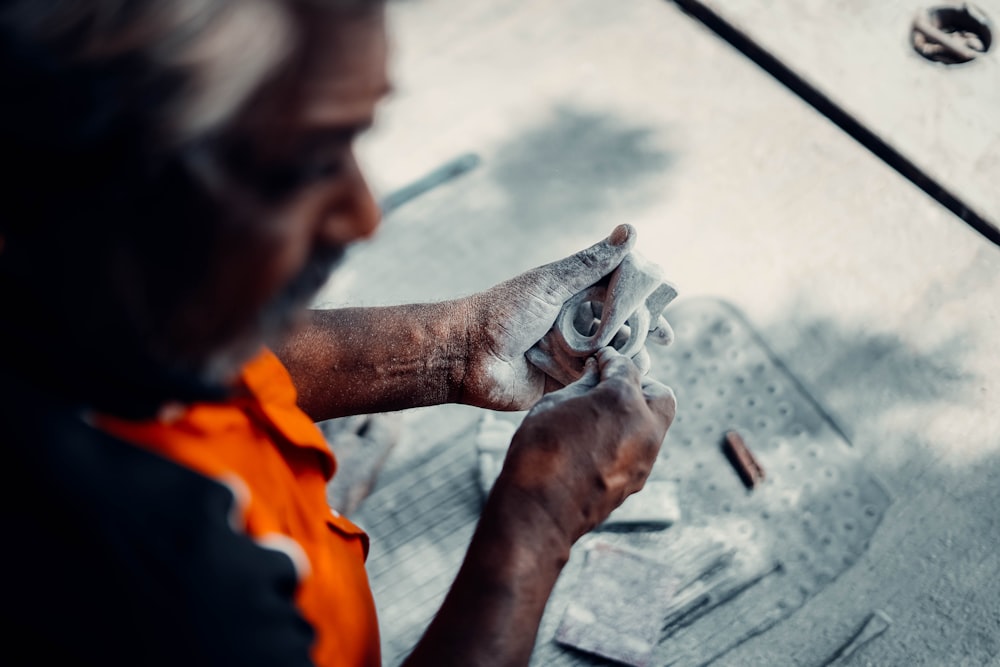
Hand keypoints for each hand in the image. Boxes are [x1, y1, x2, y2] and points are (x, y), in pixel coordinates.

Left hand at [460, 224, 649, 410]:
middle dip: (643, 332)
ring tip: (639, 358)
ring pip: (612, 356)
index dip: (645, 301)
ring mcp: (570, 355)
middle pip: (621, 328)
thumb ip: (591, 263)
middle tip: (662, 338)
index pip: (619, 294)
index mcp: (573, 296)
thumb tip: (631, 231)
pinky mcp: (563, 384)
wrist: (467, 356)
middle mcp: (575, 324)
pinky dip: (611, 379)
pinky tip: (626, 380)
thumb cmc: (503, 312)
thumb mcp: (551, 283)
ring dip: (629, 356)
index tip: (668, 305)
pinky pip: (594, 382)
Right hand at [491, 347, 675, 544]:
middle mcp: (645, 428)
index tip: (599, 361)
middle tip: (612, 386)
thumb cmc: (540, 452)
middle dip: (640, 386)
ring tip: (603, 415)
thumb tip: (595, 375)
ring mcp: (645, 458)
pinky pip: (642, 450)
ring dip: (636, 414)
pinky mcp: (637, 481)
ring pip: (655, 425)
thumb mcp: (553, 405)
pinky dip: (629, 439)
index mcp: (623, 401)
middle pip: (660, 395)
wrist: (540, 511)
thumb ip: (581, 386)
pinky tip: (600, 442)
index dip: (610, 360)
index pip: (626, 368)